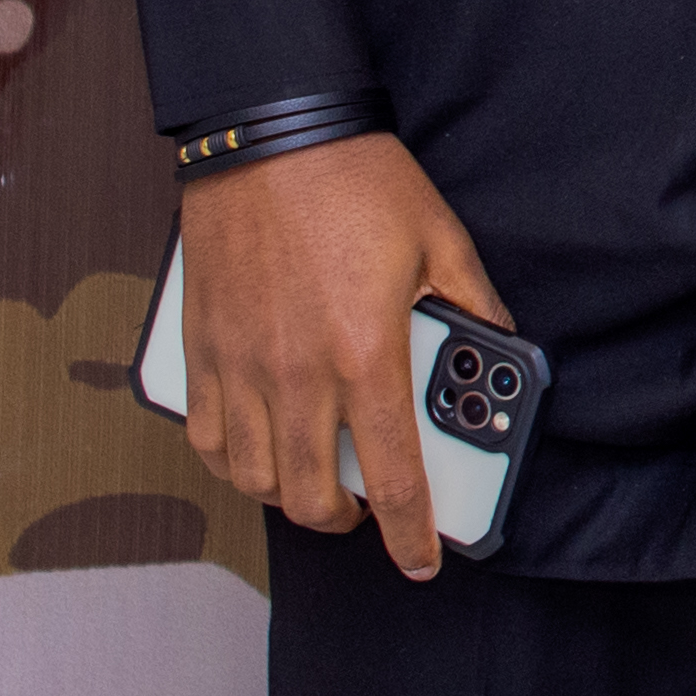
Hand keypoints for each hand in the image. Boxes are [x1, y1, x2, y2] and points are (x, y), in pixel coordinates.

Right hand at [176, 135, 508, 579]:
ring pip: (253, 479)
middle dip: (348, 521)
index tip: (421, 559)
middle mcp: (294, 376)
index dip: (412, 531)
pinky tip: (257, 451)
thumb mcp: (442, 240)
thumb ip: (472, 307)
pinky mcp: (200, 352)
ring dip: (289, 496)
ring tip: (318, 482)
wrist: (269, 136)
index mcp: (364, 356)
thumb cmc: (356, 183)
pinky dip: (231, 462)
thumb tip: (495, 352)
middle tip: (369, 509)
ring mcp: (239, 368)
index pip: (393, 476)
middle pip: (312, 496)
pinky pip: (206, 439)